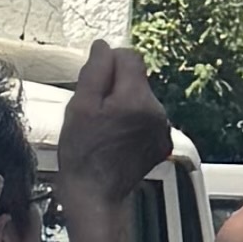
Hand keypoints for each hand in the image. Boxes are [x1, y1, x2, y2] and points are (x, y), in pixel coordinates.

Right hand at [53, 40, 177, 207]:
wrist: (96, 195)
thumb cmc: (83, 154)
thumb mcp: (80, 106)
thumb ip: (95, 71)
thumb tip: (104, 46)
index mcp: (136, 99)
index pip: (130, 56)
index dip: (108, 65)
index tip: (94, 85)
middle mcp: (157, 111)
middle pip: (136, 78)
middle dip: (115, 87)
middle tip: (94, 112)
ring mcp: (162, 128)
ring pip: (140, 97)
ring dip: (123, 104)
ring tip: (104, 128)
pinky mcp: (162, 141)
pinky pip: (146, 117)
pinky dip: (132, 121)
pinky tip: (116, 139)